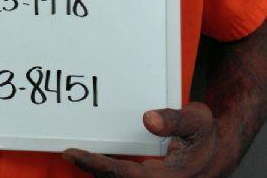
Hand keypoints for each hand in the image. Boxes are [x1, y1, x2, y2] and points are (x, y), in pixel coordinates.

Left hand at [63, 102, 228, 177]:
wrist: (221, 149)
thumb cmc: (207, 134)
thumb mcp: (197, 120)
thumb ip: (174, 119)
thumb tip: (148, 119)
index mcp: (171, 177)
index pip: (126, 175)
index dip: (98, 166)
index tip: (74, 154)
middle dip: (93, 170)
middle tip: (69, 154)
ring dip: (101, 172)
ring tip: (78, 157)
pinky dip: (110, 172)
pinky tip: (98, 161)